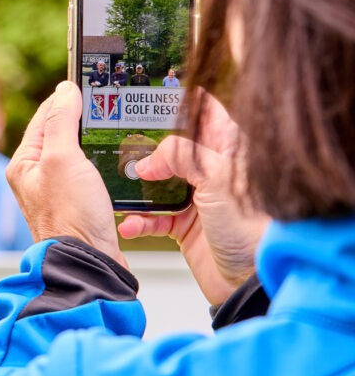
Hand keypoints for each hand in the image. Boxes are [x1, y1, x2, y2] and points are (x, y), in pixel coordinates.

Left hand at [7, 81, 125, 265]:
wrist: (89, 262)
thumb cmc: (69, 216)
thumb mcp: (62, 159)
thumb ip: (61, 122)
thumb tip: (65, 90)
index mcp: (24, 163)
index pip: (45, 116)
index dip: (67, 97)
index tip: (89, 81)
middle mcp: (38, 177)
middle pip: (62, 133)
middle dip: (83, 118)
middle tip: (108, 101)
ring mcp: (59, 191)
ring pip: (79, 153)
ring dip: (96, 141)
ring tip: (116, 125)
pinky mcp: (80, 204)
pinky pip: (92, 173)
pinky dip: (105, 162)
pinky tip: (120, 158)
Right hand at [117, 93, 269, 305]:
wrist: (250, 282)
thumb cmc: (253, 232)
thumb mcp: (218, 180)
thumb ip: (182, 157)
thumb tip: (149, 159)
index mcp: (229, 150)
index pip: (205, 111)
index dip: (182, 99)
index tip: (153, 93)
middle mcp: (212, 170)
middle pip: (173, 145)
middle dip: (146, 144)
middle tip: (124, 141)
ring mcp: (197, 198)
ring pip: (157, 181)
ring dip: (137, 187)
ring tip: (122, 186)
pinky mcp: (184, 225)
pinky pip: (152, 216)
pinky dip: (139, 220)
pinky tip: (131, 223)